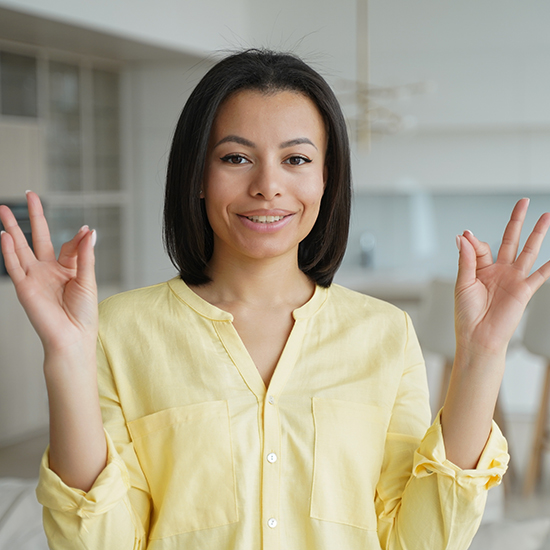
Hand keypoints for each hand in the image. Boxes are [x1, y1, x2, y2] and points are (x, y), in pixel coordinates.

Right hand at [0, 192, 97, 353]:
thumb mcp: (87, 280)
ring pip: (21, 247)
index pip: (70, 245)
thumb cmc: (84, 313)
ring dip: (13, 229)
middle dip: (35, 217)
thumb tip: (89, 230)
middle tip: (31, 195)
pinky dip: (8, 250)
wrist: (72, 337)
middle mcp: (50, 270)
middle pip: (39, 237)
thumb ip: (85, 255)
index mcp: (69, 269)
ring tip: (4, 210)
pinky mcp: (24, 287)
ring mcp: (35, 277)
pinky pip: (14, 265)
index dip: (78, 238)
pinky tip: (5, 235)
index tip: (85, 232)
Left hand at [454, 198, 549, 358]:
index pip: (481, 246)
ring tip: (546, 217)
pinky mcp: (524, 290)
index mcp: (481, 268)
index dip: (473, 241)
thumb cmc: (466, 314)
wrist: (478, 337)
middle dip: (517, 221)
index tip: (466, 237)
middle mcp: (499, 271)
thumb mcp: (462, 283)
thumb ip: (466, 259)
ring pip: (528, 251)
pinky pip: (540, 275)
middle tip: (523, 202)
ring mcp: (513, 279)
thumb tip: (464, 236)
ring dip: (537, 234)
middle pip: (510, 240)